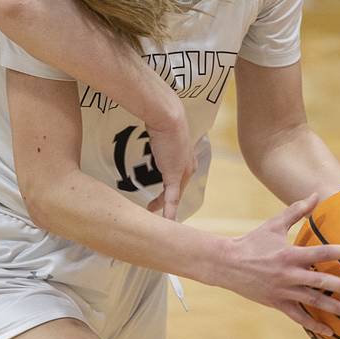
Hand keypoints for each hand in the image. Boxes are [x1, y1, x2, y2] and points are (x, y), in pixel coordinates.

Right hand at [144, 101, 196, 220]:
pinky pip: (171, 198)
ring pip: (173, 196)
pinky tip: (165, 222)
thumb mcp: (164, 128)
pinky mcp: (174, 176)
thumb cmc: (164, 117)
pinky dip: (168, 212)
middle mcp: (188, 167)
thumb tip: (151, 125)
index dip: (172, 188)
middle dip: (167, 201)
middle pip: (178, 189)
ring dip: (163, 207)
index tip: (164, 194)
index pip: (180, 177)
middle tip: (154, 208)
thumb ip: (160, 133)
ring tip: (152, 213)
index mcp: (187, 157)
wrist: (168, 116)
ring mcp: (183, 172)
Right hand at [211, 194, 339, 336]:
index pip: (322, 253)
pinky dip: (314, 325)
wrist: (228, 263)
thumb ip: (296, 210)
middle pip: (321, 282)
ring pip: (313, 302)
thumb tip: (314, 195)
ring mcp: (284, 291)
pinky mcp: (278, 303)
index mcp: (290, 254)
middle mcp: (289, 274)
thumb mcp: (273, 224)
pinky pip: (299, 317)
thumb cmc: (253, 241)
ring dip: (335, 307)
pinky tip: (329, 332)